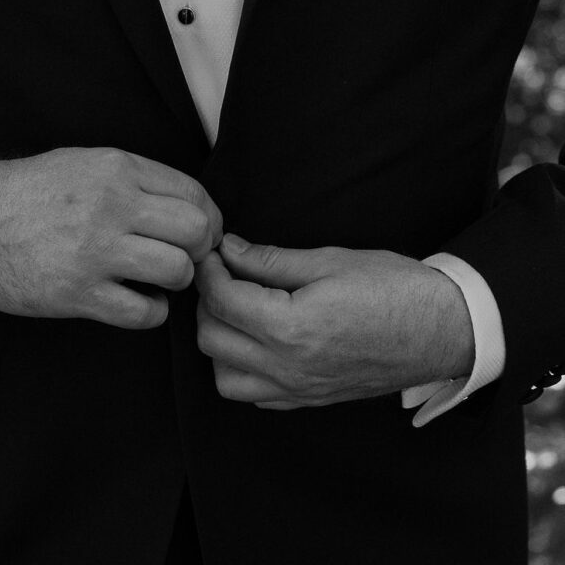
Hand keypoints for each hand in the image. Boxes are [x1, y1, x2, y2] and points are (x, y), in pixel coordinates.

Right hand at [0, 148, 221, 329]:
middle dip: (201, 249)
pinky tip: (136, 302)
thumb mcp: (84, 162)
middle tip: (186, 258)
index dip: (209, 218)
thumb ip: (134, 178)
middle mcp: (112, 206)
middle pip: (196, 231)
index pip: (193, 193)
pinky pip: (144, 312)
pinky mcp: (79, 293)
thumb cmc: (28, 191)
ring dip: (177, 281)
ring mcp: (96, 251)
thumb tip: (186, 206)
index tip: (204, 233)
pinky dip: (151, 311)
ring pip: (177, 271)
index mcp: (117, 169)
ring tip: (157, 280)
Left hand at [195, 236, 474, 409]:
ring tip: (239, 307)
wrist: (444, 329)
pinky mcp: (309, 401)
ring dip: (220, 340)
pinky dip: (241, 369)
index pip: (221, 301)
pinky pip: (253, 395)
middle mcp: (289, 367)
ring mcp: (299, 390)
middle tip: (225, 273)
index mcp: (292, 328)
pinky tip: (258, 338)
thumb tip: (229, 250)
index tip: (214, 251)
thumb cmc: (394, 288)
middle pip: (212, 339)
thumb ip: (271, 259)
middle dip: (208, 301)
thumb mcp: (330, 260)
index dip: (209, 270)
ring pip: (223, 376)